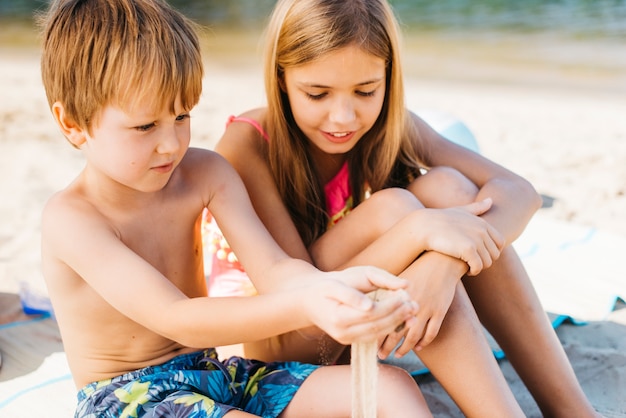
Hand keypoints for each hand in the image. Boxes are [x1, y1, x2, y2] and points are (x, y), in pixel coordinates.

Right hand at [303, 267, 418, 344]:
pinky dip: (389, 328)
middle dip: (398, 315)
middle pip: (377, 325)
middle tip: (414, 304)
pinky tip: (401, 319)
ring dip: (397, 324)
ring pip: (378, 334)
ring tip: (412, 312)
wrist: (308, 300)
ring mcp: (346, 339)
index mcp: (338, 316)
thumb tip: (399, 287)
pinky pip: (373, 337)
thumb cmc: (328, 285)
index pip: (372, 313)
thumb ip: (367, 285)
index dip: (391, 306)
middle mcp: (342, 332)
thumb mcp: (341, 279)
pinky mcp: (350, 341)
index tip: (405, 296)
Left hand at [378, 251, 461, 357]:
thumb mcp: (400, 279)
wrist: (441, 262)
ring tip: (398, 355)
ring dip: (404, 348)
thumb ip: (387, 292)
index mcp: (397, 295)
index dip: (376, 332)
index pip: (383, 319)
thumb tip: (374, 306)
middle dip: (387, 345)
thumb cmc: (418, 269)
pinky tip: (418, 347)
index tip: (370, 342)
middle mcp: (410, 304)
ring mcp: (426, 309)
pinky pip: (431, 332)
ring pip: (413, 335)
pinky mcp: (440, 311)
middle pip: (396, 331)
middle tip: (381, 356)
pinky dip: (424, 342)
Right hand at [419, 198, 503, 274]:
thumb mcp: (460, 211)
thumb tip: (490, 201)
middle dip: (485, 260)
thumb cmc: (440, 219)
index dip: (491, 251)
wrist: (424, 227)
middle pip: (494, 254)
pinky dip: (474, 271)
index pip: (500, 243)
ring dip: (479, 267)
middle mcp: (482, 231)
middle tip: (473, 262)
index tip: (478, 254)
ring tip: (469, 266)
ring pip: (487, 262)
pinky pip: (478, 267)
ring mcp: (476, 240)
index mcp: (483, 223)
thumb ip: (477, 208)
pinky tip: (466, 270)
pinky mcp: (468, 250)